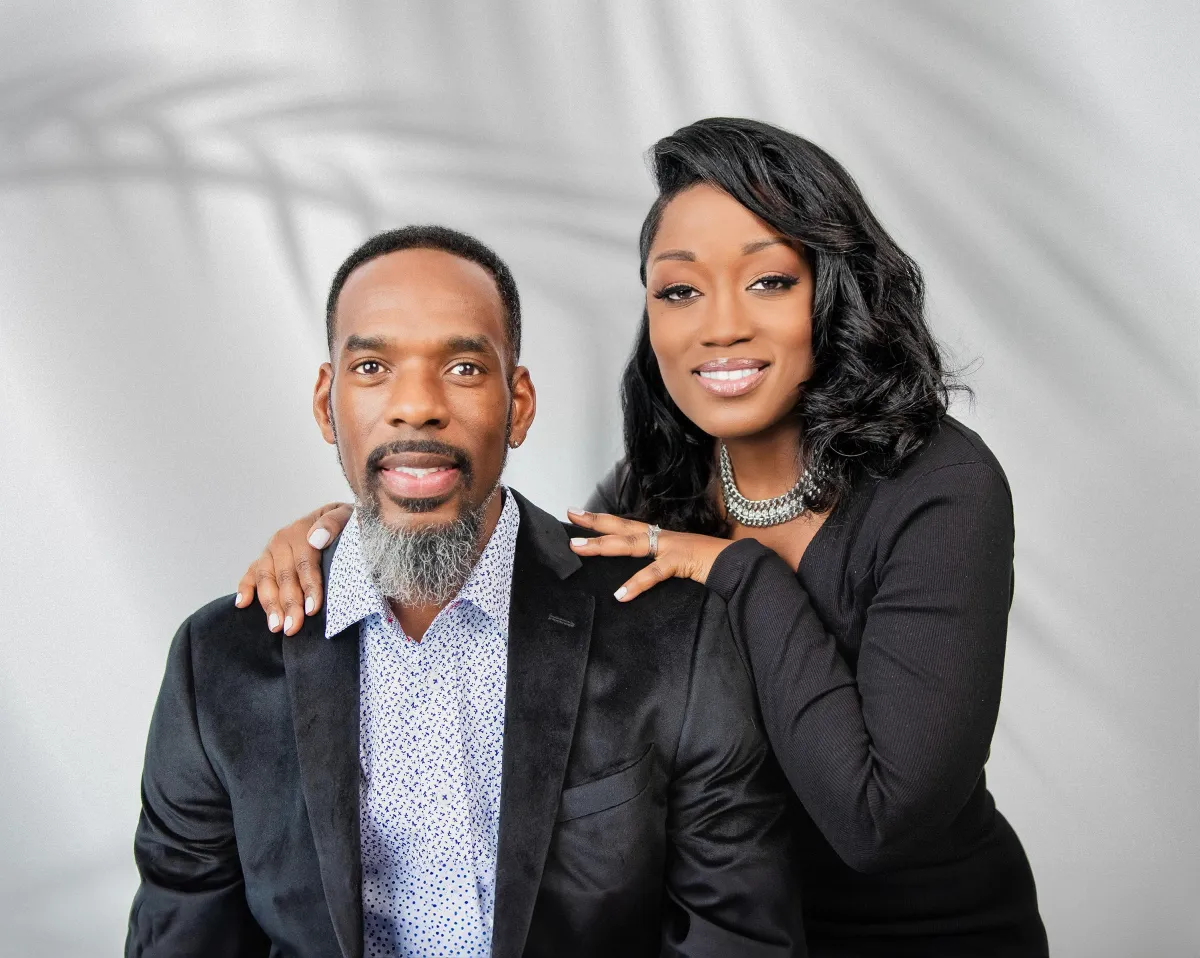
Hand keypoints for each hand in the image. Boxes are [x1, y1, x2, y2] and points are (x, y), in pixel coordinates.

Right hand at [234, 502, 352, 634]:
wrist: (337, 517)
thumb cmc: (345, 523)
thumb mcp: (347, 515)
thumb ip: (334, 523)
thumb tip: (316, 539)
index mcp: (303, 530)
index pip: (305, 563)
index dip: (309, 587)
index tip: (313, 609)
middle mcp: (283, 541)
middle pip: (284, 576)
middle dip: (289, 604)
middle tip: (293, 627)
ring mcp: (271, 551)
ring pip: (266, 579)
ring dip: (269, 604)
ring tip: (276, 627)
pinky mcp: (264, 559)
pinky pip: (251, 574)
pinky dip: (244, 588)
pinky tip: (242, 604)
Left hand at [565, 509, 732, 600]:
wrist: (738, 563)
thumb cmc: (710, 563)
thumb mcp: (678, 561)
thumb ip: (659, 564)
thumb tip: (637, 574)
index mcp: (660, 537)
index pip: (624, 526)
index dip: (600, 520)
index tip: (576, 514)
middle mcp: (661, 537)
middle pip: (621, 527)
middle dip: (594, 523)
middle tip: (570, 516)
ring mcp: (670, 547)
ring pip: (630, 544)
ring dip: (603, 546)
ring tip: (579, 548)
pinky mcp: (680, 561)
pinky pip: (654, 573)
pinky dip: (637, 584)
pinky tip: (620, 594)